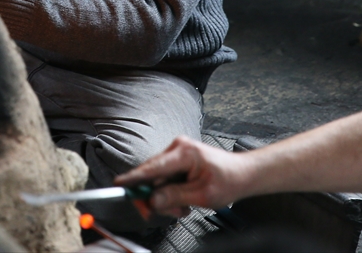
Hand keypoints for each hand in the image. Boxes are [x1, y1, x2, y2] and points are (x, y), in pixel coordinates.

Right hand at [115, 136, 249, 217]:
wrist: (242, 174)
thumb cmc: (229, 179)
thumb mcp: (202, 194)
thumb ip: (175, 196)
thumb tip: (153, 200)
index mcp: (184, 152)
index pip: (152, 168)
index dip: (134, 178)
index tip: (119, 185)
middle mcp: (177, 148)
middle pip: (151, 176)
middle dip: (156, 198)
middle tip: (167, 212)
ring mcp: (176, 154)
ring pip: (156, 180)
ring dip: (165, 198)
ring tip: (183, 207)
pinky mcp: (177, 161)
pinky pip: (163, 179)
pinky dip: (170, 193)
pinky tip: (183, 200)